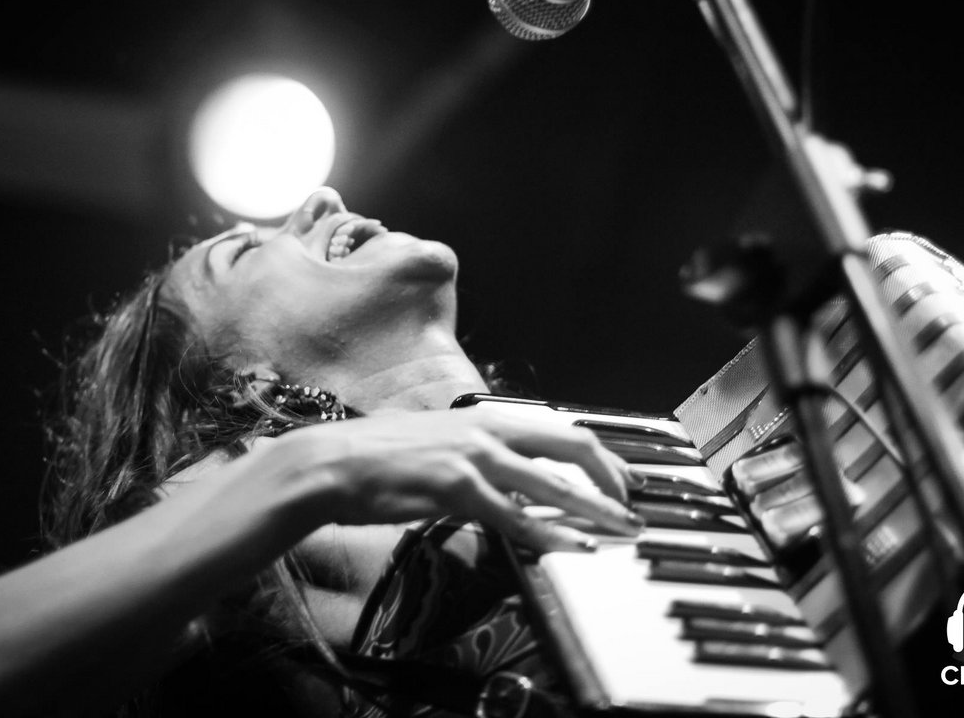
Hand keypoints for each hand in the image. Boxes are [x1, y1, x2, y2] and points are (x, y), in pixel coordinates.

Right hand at [256, 409, 642, 552]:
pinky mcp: (456, 488)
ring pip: (553, 482)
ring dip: (595, 508)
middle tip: (633, 502)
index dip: (599, 453)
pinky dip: (549, 534)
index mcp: (486, 418)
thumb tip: (509, 478)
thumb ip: (479, 457)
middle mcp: (487, 430)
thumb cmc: (378, 457)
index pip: (560, 428)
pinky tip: (571, 546)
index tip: (621, 476)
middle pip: (572, 443)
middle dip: (611, 475)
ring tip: (621, 529)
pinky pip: (515, 516)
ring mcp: (473, 457)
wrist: (330, 462)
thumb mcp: (439, 444)